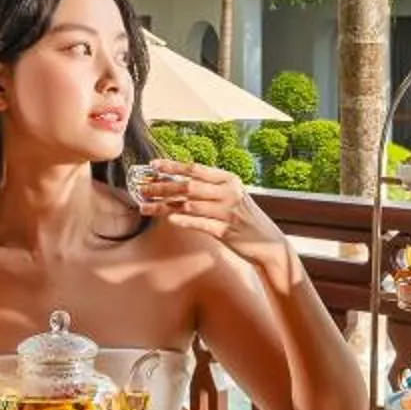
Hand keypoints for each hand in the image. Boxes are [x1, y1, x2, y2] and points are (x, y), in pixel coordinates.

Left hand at [142, 159, 287, 271]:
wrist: (268, 243)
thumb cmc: (245, 219)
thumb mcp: (233, 196)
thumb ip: (211, 188)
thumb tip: (178, 182)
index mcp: (229, 180)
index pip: (196, 168)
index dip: (173, 166)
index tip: (153, 165)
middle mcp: (228, 193)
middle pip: (188, 186)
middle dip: (162, 186)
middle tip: (142, 188)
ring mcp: (227, 212)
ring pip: (189, 205)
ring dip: (164, 206)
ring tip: (145, 206)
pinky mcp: (226, 232)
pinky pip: (200, 224)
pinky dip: (184, 221)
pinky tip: (168, 219)